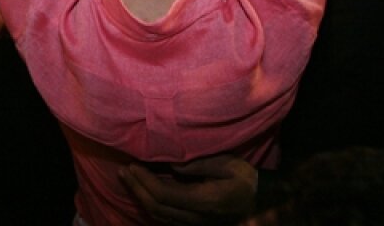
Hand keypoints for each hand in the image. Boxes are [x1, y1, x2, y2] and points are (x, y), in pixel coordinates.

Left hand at [120, 154, 258, 224]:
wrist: (261, 202)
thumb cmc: (245, 178)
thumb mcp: (227, 164)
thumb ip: (200, 164)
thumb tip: (173, 166)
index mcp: (203, 200)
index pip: (164, 195)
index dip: (145, 181)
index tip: (133, 165)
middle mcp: (195, 216)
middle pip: (156, 207)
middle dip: (137, 188)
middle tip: (123, 171)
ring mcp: (193, 222)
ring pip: (158, 215)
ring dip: (140, 196)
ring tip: (128, 179)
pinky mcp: (193, 222)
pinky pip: (165, 217)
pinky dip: (151, 204)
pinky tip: (144, 191)